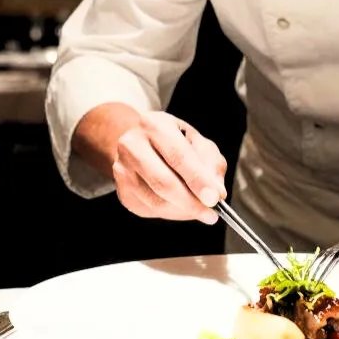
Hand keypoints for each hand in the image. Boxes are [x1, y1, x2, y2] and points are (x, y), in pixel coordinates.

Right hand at [98, 108, 227, 223]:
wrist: (136, 140)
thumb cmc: (171, 140)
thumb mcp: (196, 140)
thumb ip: (210, 163)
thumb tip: (216, 192)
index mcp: (154, 125)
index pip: (178, 156)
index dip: (198, 180)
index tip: (214, 199)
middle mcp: (132, 146)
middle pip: (163, 182)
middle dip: (191, 202)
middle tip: (210, 213)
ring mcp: (122, 170)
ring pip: (156, 202)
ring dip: (183, 211)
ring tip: (200, 210)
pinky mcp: (122, 192)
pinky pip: (150, 210)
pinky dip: (171, 213)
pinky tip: (181, 206)